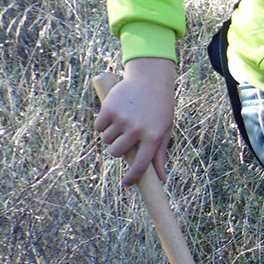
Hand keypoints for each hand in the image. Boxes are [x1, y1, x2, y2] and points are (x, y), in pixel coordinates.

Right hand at [94, 56, 174, 185]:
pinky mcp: (109, 108)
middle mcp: (137, 129)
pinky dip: (102, 124)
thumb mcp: (165, 129)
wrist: (150, 79)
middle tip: (123, 139)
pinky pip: (98, 127)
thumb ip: (160, 154)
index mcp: (154, 137)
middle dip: (117, 150)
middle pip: (116, 153)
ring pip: (106, 140)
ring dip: (110, 135)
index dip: (132, 178)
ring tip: (121, 123)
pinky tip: (112, 115)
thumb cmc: (160, 107)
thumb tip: (160, 178)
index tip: (126, 184)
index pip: (140, 165)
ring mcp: (122, 119)